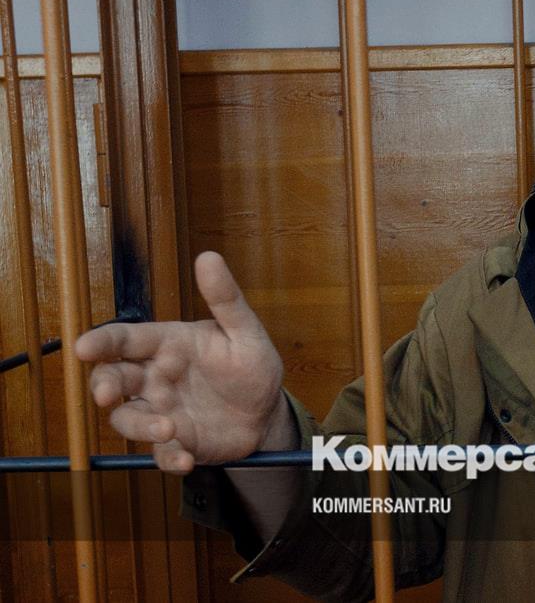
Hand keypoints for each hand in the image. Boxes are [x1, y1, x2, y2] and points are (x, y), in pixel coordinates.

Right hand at [78, 252, 287, 474]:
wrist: (267, 412)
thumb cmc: (251, 366)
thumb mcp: (246, 332)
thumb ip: (226, 299)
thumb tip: (209, 256)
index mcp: (167, 345)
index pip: (125, 339)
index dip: (102, 341)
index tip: (85, 347)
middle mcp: (155, 378)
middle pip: (113, 379)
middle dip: (103, 386)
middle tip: (107, 394)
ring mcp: (160, 411)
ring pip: (128, 419)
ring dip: (140, 425)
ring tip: (169, 428)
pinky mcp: (174, 442)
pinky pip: (160, 453)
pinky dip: (167, 458)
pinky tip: (185, 459)